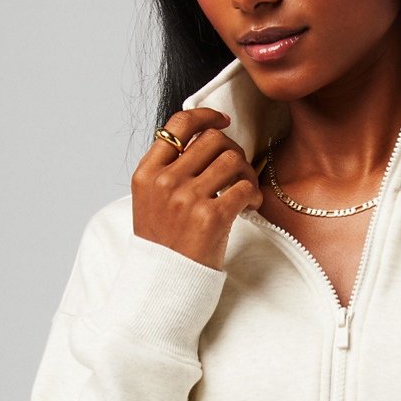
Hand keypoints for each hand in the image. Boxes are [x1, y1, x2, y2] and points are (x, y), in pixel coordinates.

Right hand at [131, 106, 263, 269]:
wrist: (164, 284)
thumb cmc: (163, 244)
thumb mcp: (150, 201)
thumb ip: (167, 170)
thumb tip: (201, 138)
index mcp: (146, 173)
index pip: (178, 125)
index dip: (206, 116)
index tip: (223, 121)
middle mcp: (164, 182)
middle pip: (213, 139)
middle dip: (233, 150)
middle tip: (238, 171)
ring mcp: (186, 198)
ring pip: (232, 159)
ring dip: (247, 173)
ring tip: (245, 192)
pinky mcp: (210, 217)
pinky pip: (244, 187)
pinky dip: (254, 195)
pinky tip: (249, 207)